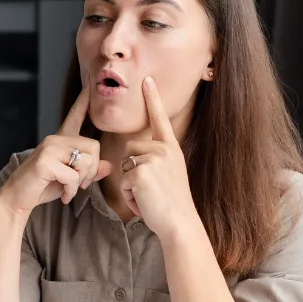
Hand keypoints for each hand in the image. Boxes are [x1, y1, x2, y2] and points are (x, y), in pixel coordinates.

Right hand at [0, 84, 111, 215]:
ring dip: (81, 183)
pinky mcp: (45, 161)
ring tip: (69, 189)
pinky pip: (73, 177)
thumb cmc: (43, 186)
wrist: (17, 198)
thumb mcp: (70, 179)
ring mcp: (49, 149)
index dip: (84, 99)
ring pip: (85, 162)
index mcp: (61, 140)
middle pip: (93, 147)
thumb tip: (109, 166)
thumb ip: (89, 171)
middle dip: (91, 170)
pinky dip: (71, 191)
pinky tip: (64, 195)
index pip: (75, 114)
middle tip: (80, 184)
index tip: (89, 79)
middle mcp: (55, 139)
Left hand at [119, 77, 201, 241]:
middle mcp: (163, 149)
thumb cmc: (172, 203)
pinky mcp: (141, 172)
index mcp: (170, 148)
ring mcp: (153, 159)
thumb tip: (134, 156)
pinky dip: (129, 195)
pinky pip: (123, 181)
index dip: (152, 98)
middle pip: (129, 148)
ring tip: (148, 196)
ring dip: (129, 184)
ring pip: (124, 166)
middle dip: (131, 170)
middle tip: (150, 189)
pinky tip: (144, 202)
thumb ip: (155, 160)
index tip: (146, 79)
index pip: (159, 118)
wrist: (180, 222)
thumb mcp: (169, 174)